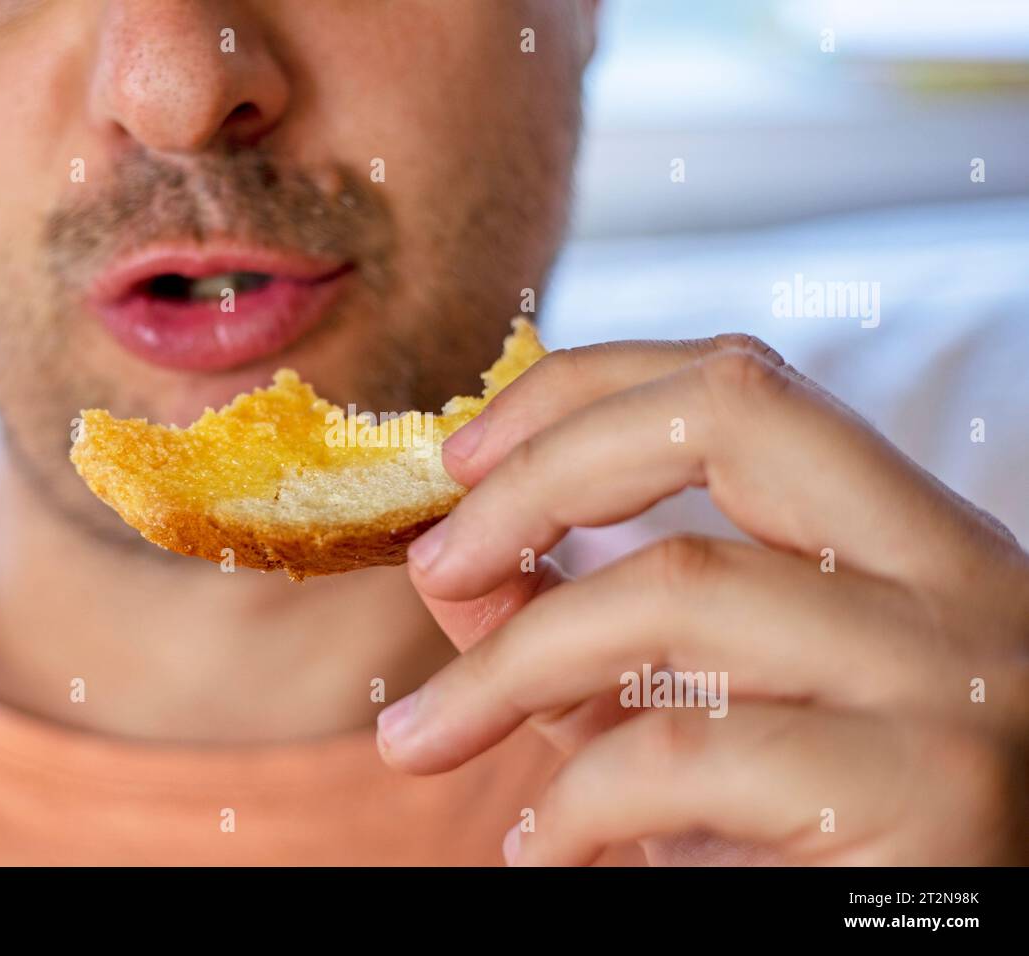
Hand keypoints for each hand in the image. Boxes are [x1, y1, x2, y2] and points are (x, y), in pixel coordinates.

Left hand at [377, 335, 1028, 864]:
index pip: (740, 390)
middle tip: (434, 559)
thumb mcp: (678, 720)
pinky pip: (682, 754)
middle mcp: (956, 580)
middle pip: (730, 418)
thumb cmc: (808, 851)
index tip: (463, 456)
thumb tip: (451, 567)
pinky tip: (541, 850)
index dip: (582, 393)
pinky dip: (573, 802)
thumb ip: (575, 637)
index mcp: (908, 544)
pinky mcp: (930, 794)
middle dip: (542, 474)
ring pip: (677, 588)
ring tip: (422, 738)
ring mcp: (958, 677)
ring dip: (506, 667)